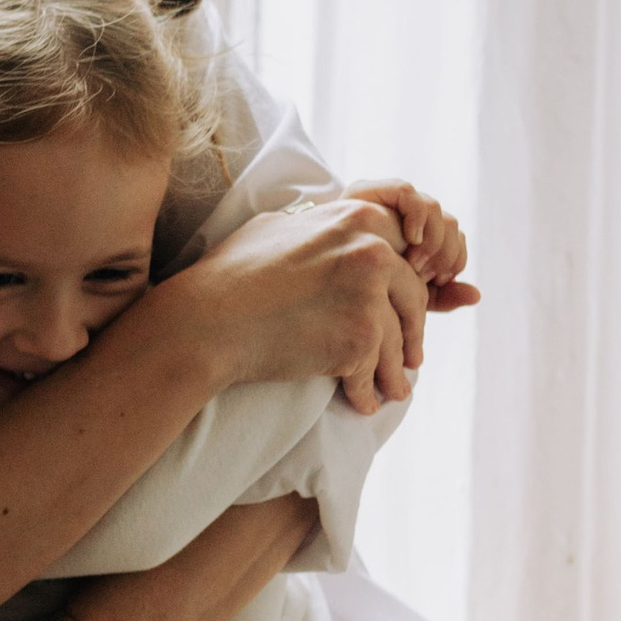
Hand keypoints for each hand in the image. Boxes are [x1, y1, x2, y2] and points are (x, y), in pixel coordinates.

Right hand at [168, 196, 429, 413]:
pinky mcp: (359, 339)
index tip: (405, 308)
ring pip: (398, 341)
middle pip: (412, 297)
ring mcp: (369, 296)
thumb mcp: (277, 227)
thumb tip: (335, 232)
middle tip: (411, 358)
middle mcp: (372, 251)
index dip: (406, 284)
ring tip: (393, 390)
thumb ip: (320, 227)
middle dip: (413, 332)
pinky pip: (373, 371)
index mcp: (358, 217)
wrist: (207, 321)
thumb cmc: (230, 274)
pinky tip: (363, 404)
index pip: (404, 251)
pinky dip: (367, 392)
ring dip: (395, 371)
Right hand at [343, 177, 481, 313]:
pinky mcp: (365, 190)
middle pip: (447, 222)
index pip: (451, 236)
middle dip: (445, 252)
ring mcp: (381, 200)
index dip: (454, 258)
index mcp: (407, 236)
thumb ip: (434, 298)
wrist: (290, 290)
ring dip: (434, 238)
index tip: (438, 281)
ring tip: (417, 265)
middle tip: (428, 276)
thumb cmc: (341, 297)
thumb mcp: (394, 301)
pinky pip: (407, 191)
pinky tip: (412, 241)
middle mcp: (396, 214)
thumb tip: (476, 295)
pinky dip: (419, 216)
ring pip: (433, 207)